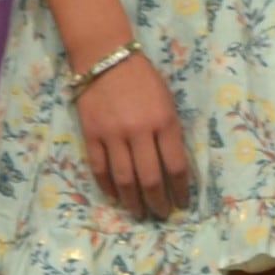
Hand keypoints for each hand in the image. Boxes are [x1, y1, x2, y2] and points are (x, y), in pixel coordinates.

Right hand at [74, 51, 190, 217]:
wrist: (106, 59)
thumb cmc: (144, 80)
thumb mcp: (168, 102)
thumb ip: (171, 132)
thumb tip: (172, 166)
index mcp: (165, 122)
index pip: (175, 166)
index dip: (180, 190)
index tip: (182, 204)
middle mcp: (140, 132)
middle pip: (149, 179)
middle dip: (157, 201)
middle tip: (160, 214)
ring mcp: (113, 136)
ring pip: (123, 179)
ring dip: (132, 201)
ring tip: (138, 213)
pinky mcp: (91, 136)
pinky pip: (100, 169)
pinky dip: (108, 187)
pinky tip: (115, 196)